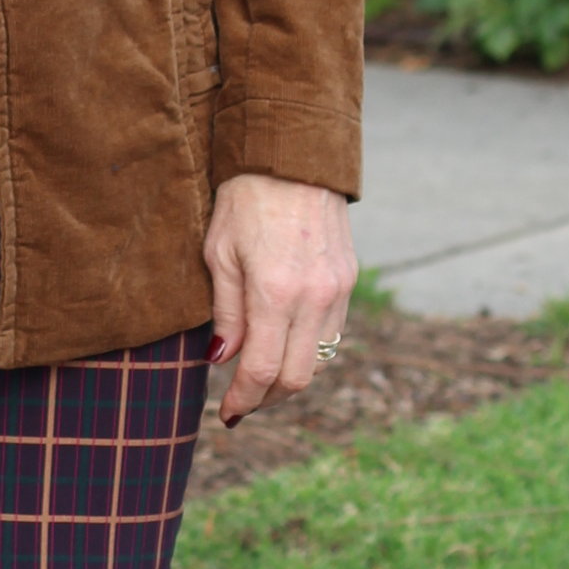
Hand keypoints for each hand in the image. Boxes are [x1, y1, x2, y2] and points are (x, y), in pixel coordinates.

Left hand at [204, 171, 355, 426]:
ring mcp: (337, 290)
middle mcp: (314, 297)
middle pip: (297, 377)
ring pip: (319, 360)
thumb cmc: (244, 200)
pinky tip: (285, 344)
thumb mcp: (219, 254)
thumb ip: (224, 313)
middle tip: (243, 402)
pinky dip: (308, 350)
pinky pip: (332, 333)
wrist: (293, 156)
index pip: (262, 370)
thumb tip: (222, 360)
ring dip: (290, 377)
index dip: (243, 399)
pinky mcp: (349, 279)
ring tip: (261, 378)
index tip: (227, 412)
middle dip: (267, 398)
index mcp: (275, 292)